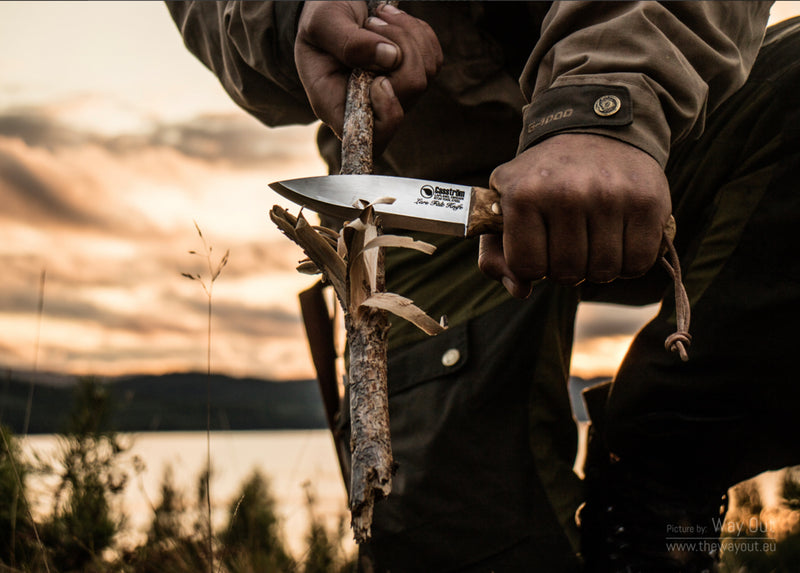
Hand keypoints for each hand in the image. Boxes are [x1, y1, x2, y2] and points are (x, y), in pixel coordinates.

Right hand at [295, 1, 441, 150]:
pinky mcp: (413, 76)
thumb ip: (349, 43)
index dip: (388, 114)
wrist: (331, 7)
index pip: (373, 137)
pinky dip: (418, 33)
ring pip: (426, 71)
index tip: (380, 81)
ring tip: (379, 17)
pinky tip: (393, 21)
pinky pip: (433, 58)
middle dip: (400, 46)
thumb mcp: (321, 24)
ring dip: (408, 35)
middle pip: (410, 89)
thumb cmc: (320, 19)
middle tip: (372, 22)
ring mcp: (395, 94)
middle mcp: (369, 106)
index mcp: (336, 106)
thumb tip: (390, 57)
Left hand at [479, 134, 671, 296]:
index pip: (527, 268)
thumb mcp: (505, 203)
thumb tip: (521, 291)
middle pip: (566, 273)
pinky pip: (638, 264)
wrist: (594, 129)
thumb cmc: (543, 177)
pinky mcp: (647, 202)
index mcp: (524, 195)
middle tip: (568, 244)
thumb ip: (496, 253)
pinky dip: (628, 263)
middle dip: (565, 268)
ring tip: (592, 240)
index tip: (539, 246)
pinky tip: (618, 240)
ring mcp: (610, 197)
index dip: (532, 266)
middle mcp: (567, 194)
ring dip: (597, 267)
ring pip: (604, 273)